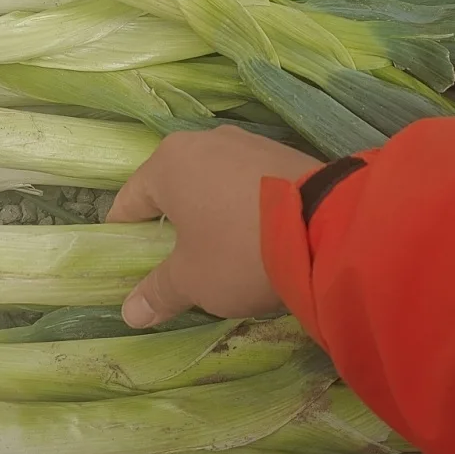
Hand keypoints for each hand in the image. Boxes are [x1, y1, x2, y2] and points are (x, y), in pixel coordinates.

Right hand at [106, 125, 319, 327]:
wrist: (329, 227)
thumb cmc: (240, 250)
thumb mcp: (193, 280)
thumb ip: (159, 292)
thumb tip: (130, 312)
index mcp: (168, 162)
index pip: (129, 201)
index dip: (125, 237)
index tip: (132, 266)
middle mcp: (204, 141)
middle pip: (173, 188)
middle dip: (173, 224)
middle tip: (180, 264)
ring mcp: (248, 143)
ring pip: (213, 183)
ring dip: (212, 214)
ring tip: (223, 253)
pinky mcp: (285, 153)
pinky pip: (248, 183)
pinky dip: (244, 207)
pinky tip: (258, 236)